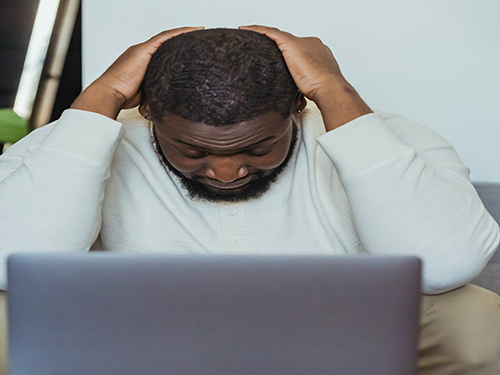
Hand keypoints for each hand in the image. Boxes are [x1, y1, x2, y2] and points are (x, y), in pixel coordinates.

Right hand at [71, 27, 202, 119]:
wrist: (110, 93)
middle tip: (196, 38)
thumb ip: (155, 89)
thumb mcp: (145, 92)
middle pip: (165, 42)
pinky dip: (180, 33)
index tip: (187, 49)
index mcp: (140, 62)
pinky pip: (166, 37)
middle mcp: (141, 53)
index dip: (174, 49)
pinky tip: (192, 30)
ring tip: (198, 31)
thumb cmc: (123, 96)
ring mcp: (142, 50)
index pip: (161, 52)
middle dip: (181, 40)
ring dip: (183, 33)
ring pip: (167, 37)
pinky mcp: (144, 50)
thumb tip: (168, 97)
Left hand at [239, 25, 371, 129]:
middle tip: (261, 48)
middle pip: (287, 41)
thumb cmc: (323, 91)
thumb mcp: (312, 86)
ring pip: (277, 35)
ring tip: (249, 34)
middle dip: (275, 45)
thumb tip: (297, 99)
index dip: (288, 54)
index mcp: (318, 52)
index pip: (298, 49)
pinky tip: (246, 29)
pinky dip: (257, 30)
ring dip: (263, 34)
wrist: (329, 88)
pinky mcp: (290, 43)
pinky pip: (269, 32)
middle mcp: (310, 44)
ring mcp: (301, 42)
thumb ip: (303, 85)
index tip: (280, 60)